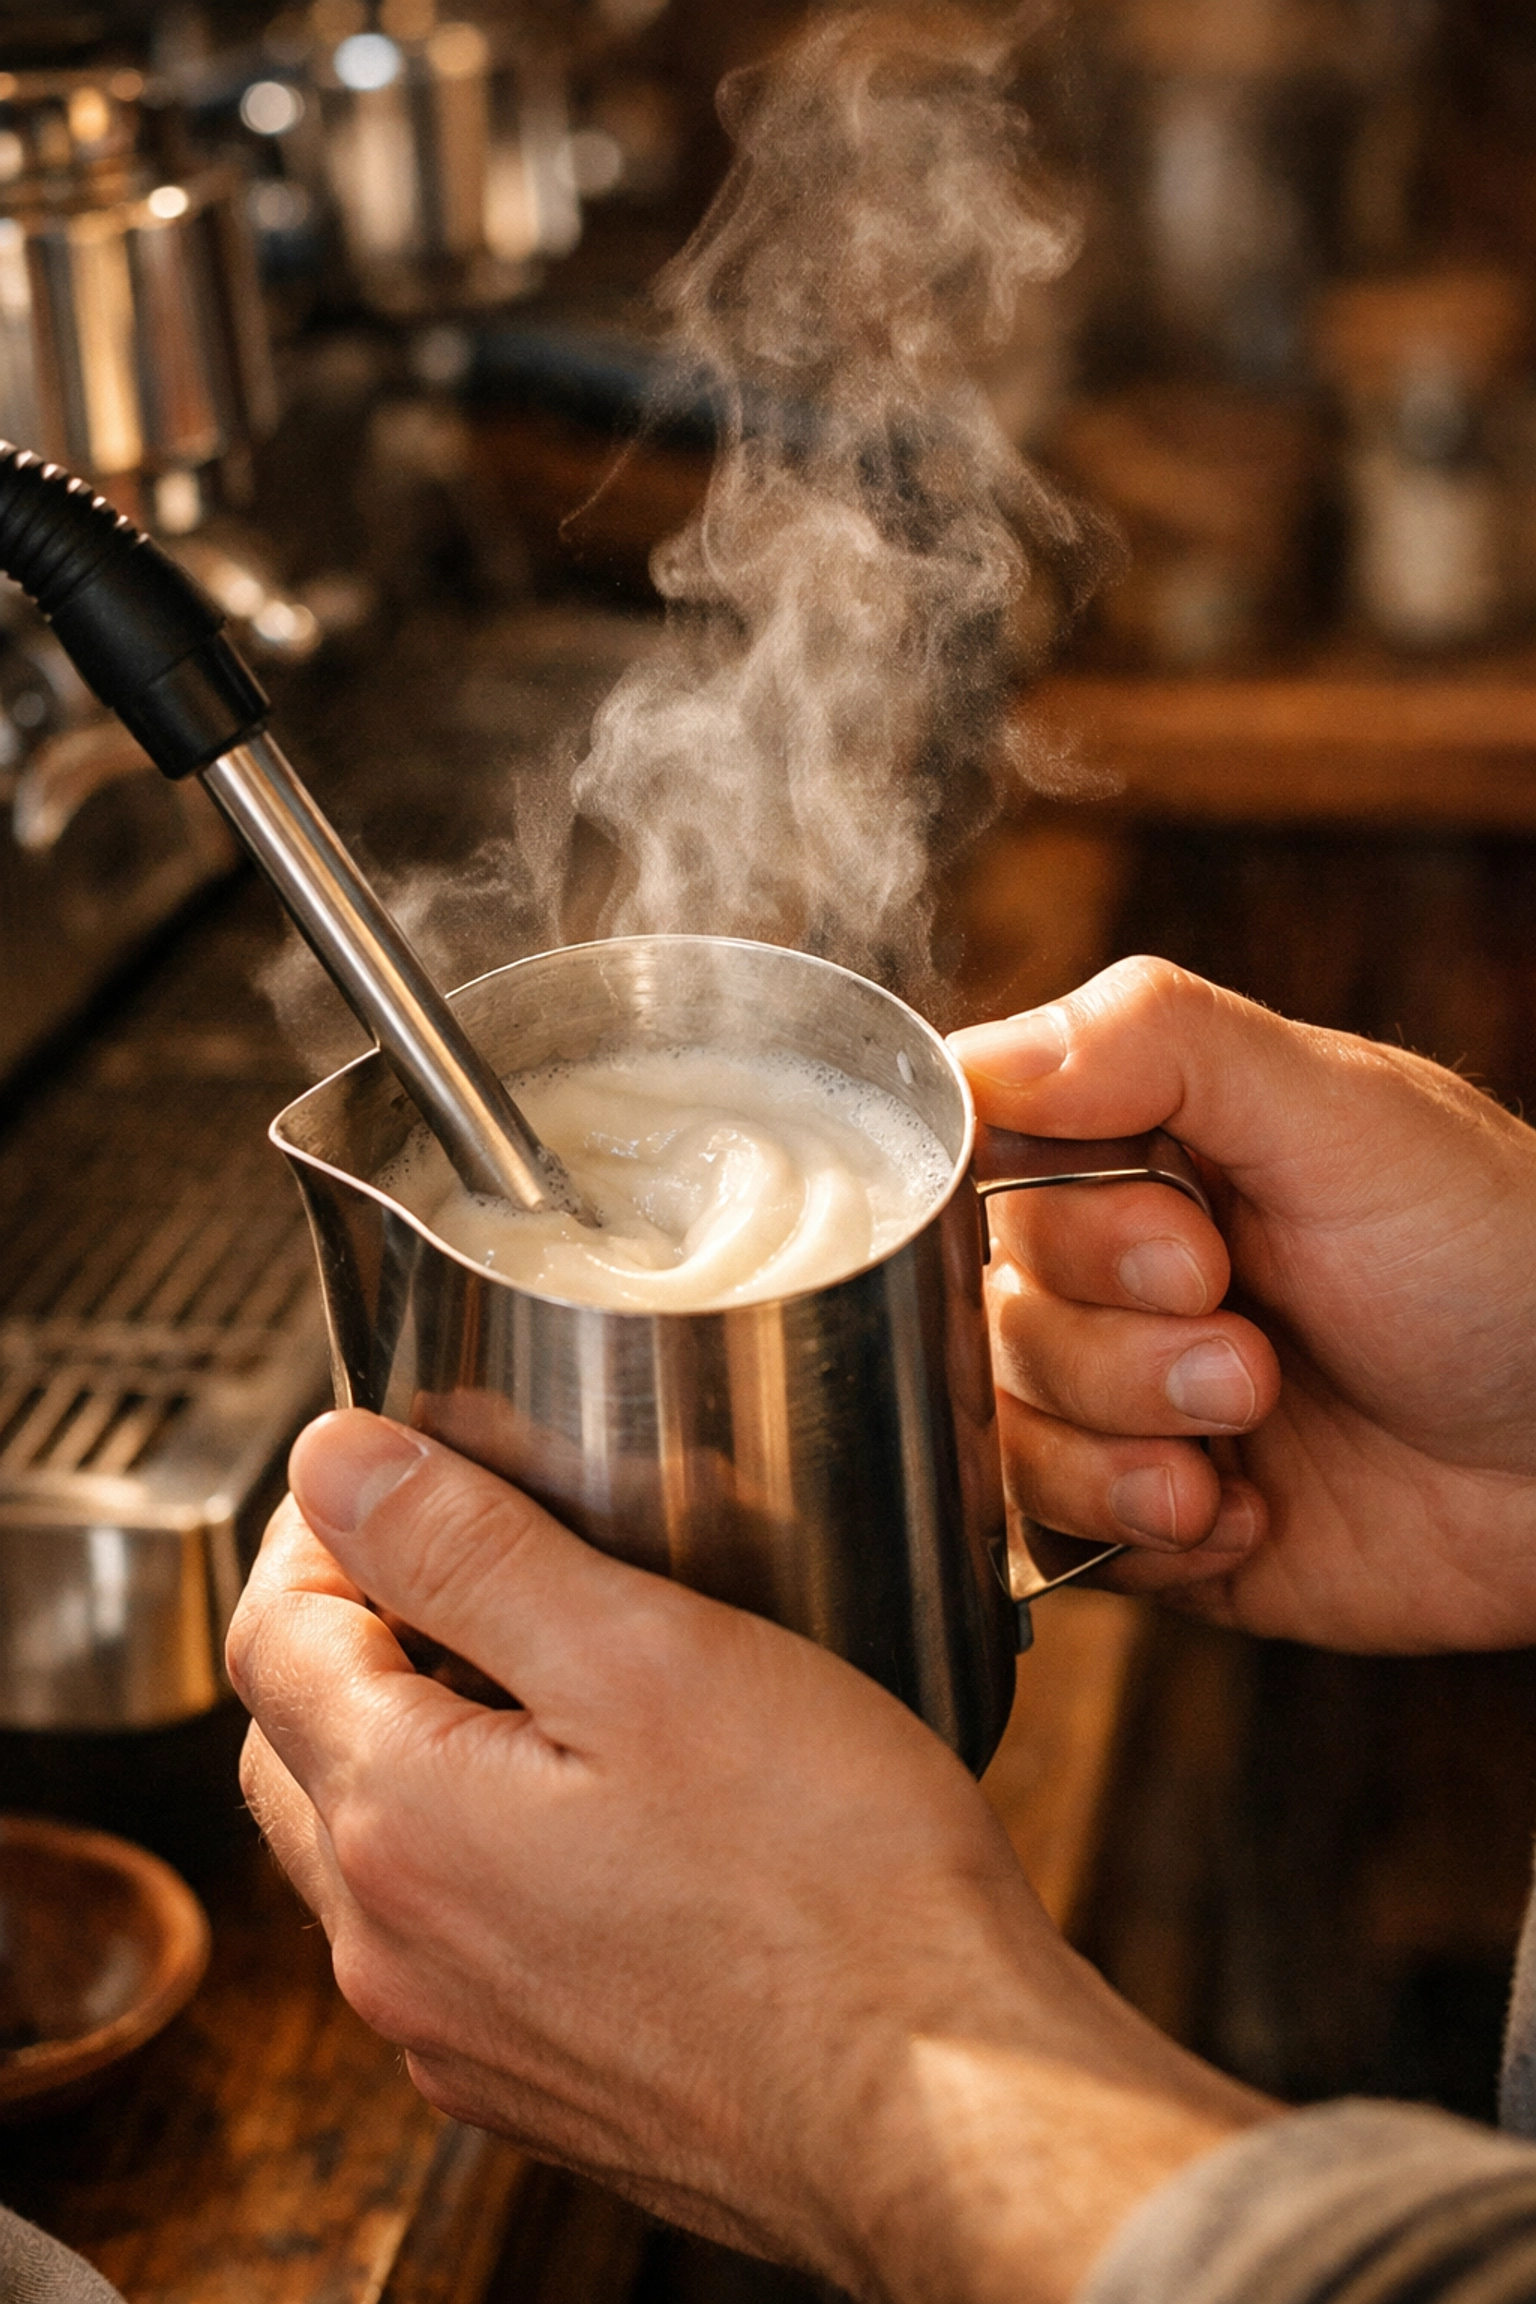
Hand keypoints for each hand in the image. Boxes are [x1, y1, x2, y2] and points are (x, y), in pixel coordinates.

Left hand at [228, 1408, 1265, 2303]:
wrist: (943, 2112)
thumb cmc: (830, 1884)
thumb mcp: (644, 1655)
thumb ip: (468, 1550)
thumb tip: (333, 1462)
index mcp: (397, 1825)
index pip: (270, 1635)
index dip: (321, 1529)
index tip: (400, 1475)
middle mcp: (394, 1950)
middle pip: (298, 1742)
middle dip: (352, 1628)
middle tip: (463, 1553)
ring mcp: (457, 2032)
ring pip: (372, 1844)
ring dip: (413, 1739)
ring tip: (541, 1667)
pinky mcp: (535, 2080)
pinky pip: (451, 1936)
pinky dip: (478, 1846)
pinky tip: (599, 1811)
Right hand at [951, 957, 1535, 1651]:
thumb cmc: (1500, 1258)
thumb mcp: (1348, 1116)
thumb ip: (1162, 1044)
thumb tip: (980, 1059)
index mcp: (1144, 1144)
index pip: (975, 1156)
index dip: (1047, 1217)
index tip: (1183, 1243)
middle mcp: (1113, 1269)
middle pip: (977, 1309)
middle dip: (1116, 1344)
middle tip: (1249, 1343)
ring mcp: (1123, 1399)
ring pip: (1000, 1429)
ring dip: (1122, 1443)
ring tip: (1252, 1429)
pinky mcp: (1143, 1524)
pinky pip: (1050, 1542)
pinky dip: (1143, 1535)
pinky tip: (1247, 1513)